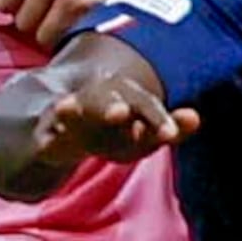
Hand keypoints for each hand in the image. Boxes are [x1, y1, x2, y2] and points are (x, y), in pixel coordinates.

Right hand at [6, 70, 198, 178]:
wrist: (60, 128)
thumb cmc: (112, 133)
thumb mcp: (143, 136)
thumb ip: (169, 129)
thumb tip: (195, 118)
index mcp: (126, 100)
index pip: (146, 107)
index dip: (158, 120)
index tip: (172, 134)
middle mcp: (98, 100)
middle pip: (106, 100)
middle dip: (112, 105)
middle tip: (120, 113)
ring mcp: (71, 115)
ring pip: (73, 108)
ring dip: (72, 108)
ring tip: (66, 107)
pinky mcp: (47, 132)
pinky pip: (46, 133)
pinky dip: (47, 136)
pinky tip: (46, 141)